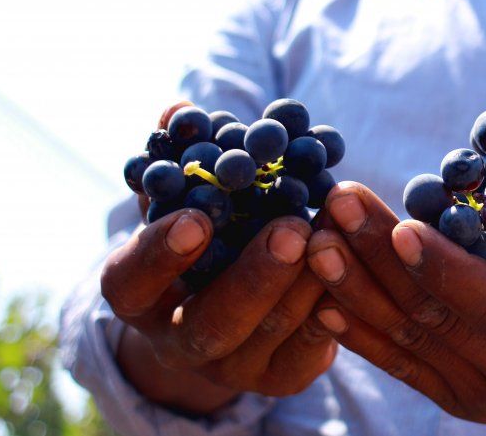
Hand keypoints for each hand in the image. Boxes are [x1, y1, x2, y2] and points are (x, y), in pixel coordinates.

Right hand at [100, 102, 336, 412]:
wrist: (235, 305)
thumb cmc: (207, 233)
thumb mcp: (188, 196)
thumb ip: (182, 157)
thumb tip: (178, 109)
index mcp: (139, 294)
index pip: (133, 279)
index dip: (161, 252)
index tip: (197, 218)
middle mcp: (179, 339)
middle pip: (211, 322)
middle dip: (254, 276)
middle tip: (292, 229)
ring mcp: (233, 367)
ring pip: (272, 332)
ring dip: (308, 278)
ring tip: (337, 230)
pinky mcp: (284, 376)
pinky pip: (314, 343)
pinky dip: (336, 300)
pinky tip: (353, 259)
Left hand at [305, 137, 485, 433]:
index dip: (450, 270)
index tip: (405, 226)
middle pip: (436, 317)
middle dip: (380, 257)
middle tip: (339, 200)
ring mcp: (482, 394)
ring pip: (407, 340)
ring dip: (355, 287)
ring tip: (314, 235)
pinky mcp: (458, 399)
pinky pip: (400, 365)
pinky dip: (357, 331)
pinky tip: (320, 292)